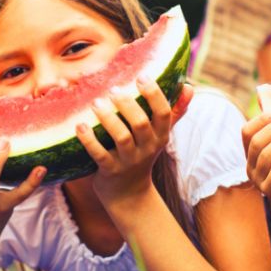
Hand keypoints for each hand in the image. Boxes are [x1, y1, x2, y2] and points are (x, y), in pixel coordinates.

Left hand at [77, 77, 192, 204]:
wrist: (128, 194)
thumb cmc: (142, 154)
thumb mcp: (160, 136)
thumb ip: (173, 111)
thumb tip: (190, 87)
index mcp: (160, 136)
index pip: (163, 113)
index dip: (154, 94)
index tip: (141, 76)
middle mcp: (147, 148)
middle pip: (141, 123)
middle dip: (127, 104)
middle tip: (112, 89)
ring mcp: (128, 160)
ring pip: (121, 137)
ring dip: (108, 118)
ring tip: (95, 102)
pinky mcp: (110, 171)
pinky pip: (99, 154)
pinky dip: (89, 140)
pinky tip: (80, 125)